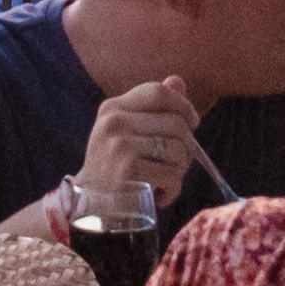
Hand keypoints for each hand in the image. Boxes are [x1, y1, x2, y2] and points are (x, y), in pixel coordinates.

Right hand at [71, 76, 201, 225]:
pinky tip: (161, 195)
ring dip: (181, 170)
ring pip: (178, 150)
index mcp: (112, 108)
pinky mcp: (128, 171)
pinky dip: (174, 189)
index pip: (157, 91)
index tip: (192, 123)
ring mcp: (120, 146)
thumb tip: (178, 81)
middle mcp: (113, 122)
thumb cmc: (114, 166)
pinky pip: (172, 174)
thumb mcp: (126, 131)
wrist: (92, 205)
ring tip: (167, 179)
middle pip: (175, 123)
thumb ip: (151, 107)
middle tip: (179, 162)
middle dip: (187, 146)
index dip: (183, 105)